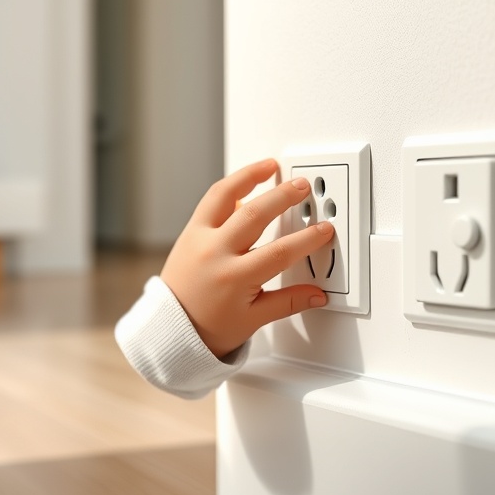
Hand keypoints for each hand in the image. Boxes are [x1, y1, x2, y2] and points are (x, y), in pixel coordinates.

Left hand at [161, 158, 334, 357]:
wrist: (171, 328)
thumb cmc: (209, 327)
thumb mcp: (254, 320)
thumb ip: (288, 303)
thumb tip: (317, 294)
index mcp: (234, 279)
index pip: (279, 253)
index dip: (306, 240)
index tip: (323, 230)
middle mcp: (215, 253)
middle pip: (255, 215)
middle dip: (283, 197)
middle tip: (302, 187)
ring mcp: (199, 238)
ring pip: (226, 196)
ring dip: (250, 176)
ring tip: (270, 166)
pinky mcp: (190, 232)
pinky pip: (210, 202)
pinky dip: (230, 188)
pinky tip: (246, 183)